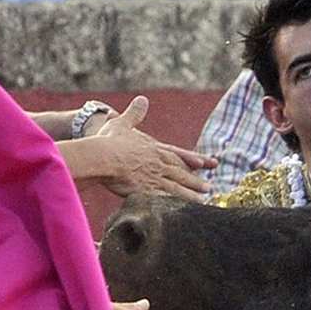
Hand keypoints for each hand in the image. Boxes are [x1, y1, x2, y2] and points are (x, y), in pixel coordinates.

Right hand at [95, 96, 215, 199]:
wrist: (101, 157)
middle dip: (195, 180)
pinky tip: (185, 210)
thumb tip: (142, 99)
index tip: (206, 163)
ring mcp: (154, 177)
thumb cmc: (108, 141)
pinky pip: (166, 199)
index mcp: (153, 148)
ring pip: (177, 187)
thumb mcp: (121, 123)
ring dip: (191, 194)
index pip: (177, 154)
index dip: (192, 159)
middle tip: (209, 187)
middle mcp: (157, 163)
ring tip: (203, 200)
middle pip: (181, 172)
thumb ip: (134, 113)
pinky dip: (177, 204)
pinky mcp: (147, 191)